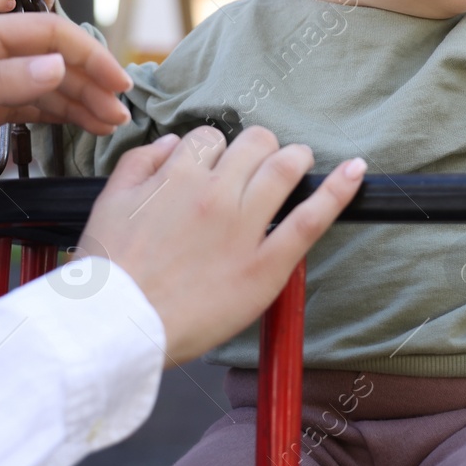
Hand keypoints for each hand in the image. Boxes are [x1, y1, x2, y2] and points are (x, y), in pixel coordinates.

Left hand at [0, 13, 131, 194]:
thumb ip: (2, 81)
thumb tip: (60, 65)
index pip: (48, 36)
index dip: (88, 55)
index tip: (119, 82)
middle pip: (51, 60)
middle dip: (90, 82)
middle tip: (123, 112)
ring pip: (42, 86)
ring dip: (77, 102)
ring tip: (110, 124)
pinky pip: (24, 107)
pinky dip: (53, 116)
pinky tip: (76, 125)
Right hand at [78, 126, 365, 361]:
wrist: (116, 327)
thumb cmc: (110, 271)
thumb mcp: (109, 202)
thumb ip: (140, 163)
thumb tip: (174, 143)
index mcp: (177, 177)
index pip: (209, 138)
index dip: (213, 150)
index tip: (213, 168)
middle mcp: (215, 194)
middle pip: (254, 144)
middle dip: (259, 147)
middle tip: (259, 163)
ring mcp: (244, 228)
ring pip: (285, 168)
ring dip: (296, 157)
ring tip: (299, 162)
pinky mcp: (266, 266)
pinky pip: (311, 219)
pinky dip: (338, 190)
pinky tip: (356, 172)